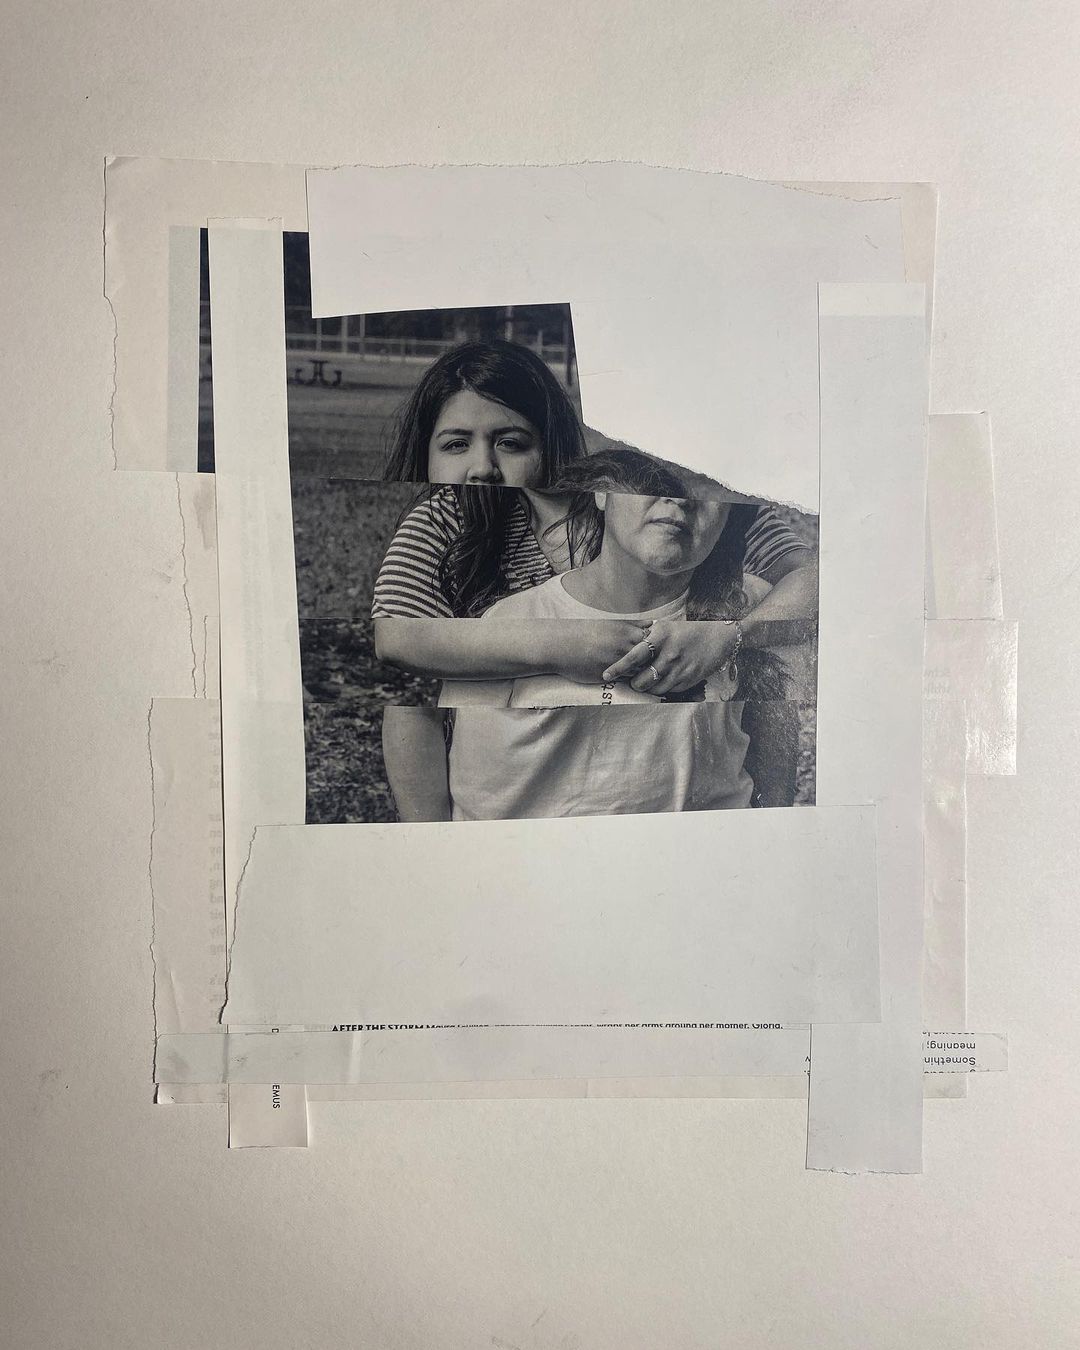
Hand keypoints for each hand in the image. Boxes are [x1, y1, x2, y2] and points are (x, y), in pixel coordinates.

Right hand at [552, 621, 652, 682]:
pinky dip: (637, 683)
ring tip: (656, 679)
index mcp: (626, 630)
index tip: (662, 649)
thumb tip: (652, 622)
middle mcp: (625, 645)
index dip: (661, 646)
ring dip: (649, 674)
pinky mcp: (610, 675)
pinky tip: (640, 685)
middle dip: (659, 661)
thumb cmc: (586, 633)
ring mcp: (618, 660)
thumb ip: (633, 624)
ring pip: (643, 670)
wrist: (561, 645)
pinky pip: (630, 681)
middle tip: (664, 666)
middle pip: (654, 655)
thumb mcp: (611, 623)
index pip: (655, 639)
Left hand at [601, 619, 738, 695]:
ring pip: (654, 689)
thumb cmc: (687, 631)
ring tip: (647, 681)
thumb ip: (647, 637)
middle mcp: (670, 654)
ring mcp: (680, 669)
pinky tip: (664, 681)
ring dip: (648, 688)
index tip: (605, 675)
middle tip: (633, 680)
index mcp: (661, 637)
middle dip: (634, 683)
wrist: (719, 638)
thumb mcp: (667, 627)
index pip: (634, 656)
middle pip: (642, 680)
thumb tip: (624, 645)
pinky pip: (669, 691)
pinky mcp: (689, 680)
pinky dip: (663, 688)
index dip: (618, 667)